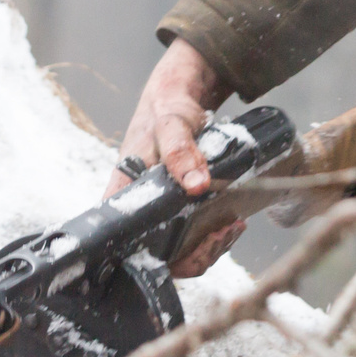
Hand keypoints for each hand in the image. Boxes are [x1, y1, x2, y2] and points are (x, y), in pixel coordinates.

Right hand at [110, 40, 240, 276]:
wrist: (179, 96)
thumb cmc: (165, 109)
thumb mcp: (171, 125)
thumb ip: (179, 152)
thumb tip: (196, 186)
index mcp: (124, 193)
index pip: (125, 243)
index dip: (153, 259)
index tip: (191, 247)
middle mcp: (139, 207)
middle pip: (158, 255)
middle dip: (193, 257)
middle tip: (222, 236)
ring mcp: (160, 209)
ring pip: (178, 249)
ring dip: (207, 248)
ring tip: (231, 229)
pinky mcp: (180, 207)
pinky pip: (193, 234)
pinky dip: (213, 235)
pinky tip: (231, 224)